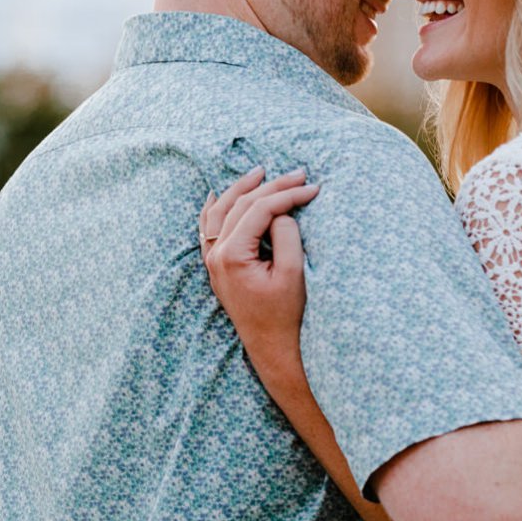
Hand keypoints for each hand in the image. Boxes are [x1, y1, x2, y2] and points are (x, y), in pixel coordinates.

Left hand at [200, 167, 319, 358]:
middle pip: (240, 206)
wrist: (273, 348)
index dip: (287, 195)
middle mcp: (215, 256)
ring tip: (261, 172)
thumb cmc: (286, 314)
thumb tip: (280, 212)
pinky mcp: (217, 267)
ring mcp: (212, 262)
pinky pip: (209, 229)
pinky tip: (220, 195)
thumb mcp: (292, 273)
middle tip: (298, 174)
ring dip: (241, 190)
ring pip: (220, 212)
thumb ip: (286, 235)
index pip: (259, 210)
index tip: (313, 188)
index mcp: (231, 256)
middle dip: (271, 187)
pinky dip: (215, 209)